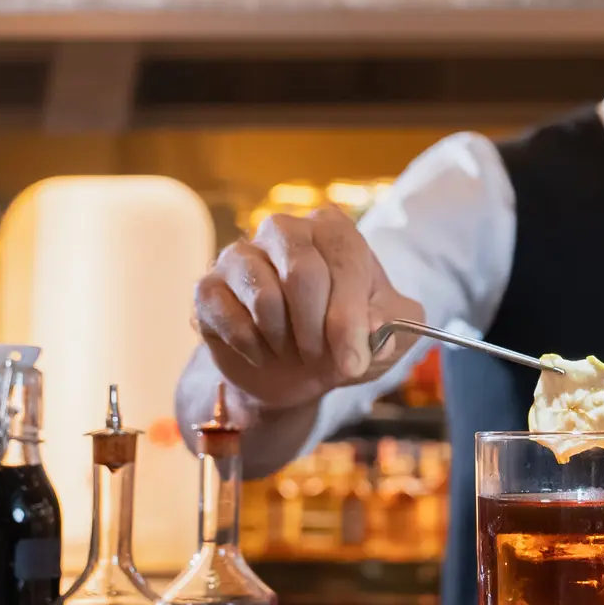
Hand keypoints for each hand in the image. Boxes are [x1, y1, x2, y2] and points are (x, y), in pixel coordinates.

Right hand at [192, 205, 422, 409]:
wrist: (293, 374)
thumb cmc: (342, 343)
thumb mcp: (386, 339)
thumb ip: (395, 327)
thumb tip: (375, 324)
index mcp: (333, 230)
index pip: (345, 259)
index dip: (349, 315)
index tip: (354, 360)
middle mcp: (284, 230)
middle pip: (302, 272)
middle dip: (317, 329)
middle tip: (322, 357)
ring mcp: (240, 256)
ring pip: (264, 298)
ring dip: (286, 340)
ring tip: (295, 350)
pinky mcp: (208, 287)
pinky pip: (229, 318)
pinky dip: (253, 348)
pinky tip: (264, 353)